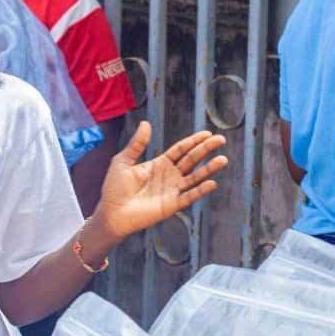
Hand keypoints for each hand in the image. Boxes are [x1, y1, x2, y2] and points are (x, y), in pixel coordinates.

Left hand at [94, 122, 227, 240]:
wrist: (111, 212)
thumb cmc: (115, 188)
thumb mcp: (123, 161)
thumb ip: (137, 144)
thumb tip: (146, 123)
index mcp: (159, 164)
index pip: (180, 150)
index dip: (193, 141)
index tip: (207, 133)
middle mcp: (169, 176)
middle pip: (191, 160)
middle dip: (206, 149)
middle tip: (221, 139)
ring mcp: (172, 190)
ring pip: (195, 177)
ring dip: (209, 169)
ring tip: (223, 159)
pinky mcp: (171, 205)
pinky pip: (189, 196)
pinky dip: (200, 191)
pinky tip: (212, 183)